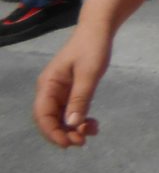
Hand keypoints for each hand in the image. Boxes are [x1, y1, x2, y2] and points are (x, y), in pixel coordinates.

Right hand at [34, 26, 109, 147]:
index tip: (68, 143)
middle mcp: (50, 90)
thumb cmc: (93, 47)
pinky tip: (92, 123)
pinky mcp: (71, 90)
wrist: (99, 29)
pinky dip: (80, 119)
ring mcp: (60, 91)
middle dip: (64, 133)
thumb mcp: (89, 73)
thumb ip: (80, 98)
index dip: (52, 132)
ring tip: (92, 132)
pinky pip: (71, 110)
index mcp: (48, 85)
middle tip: (83, 141)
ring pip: (61, 117)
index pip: (43, 115)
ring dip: (73, 128)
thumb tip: (72, 124)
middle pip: (50, 119)